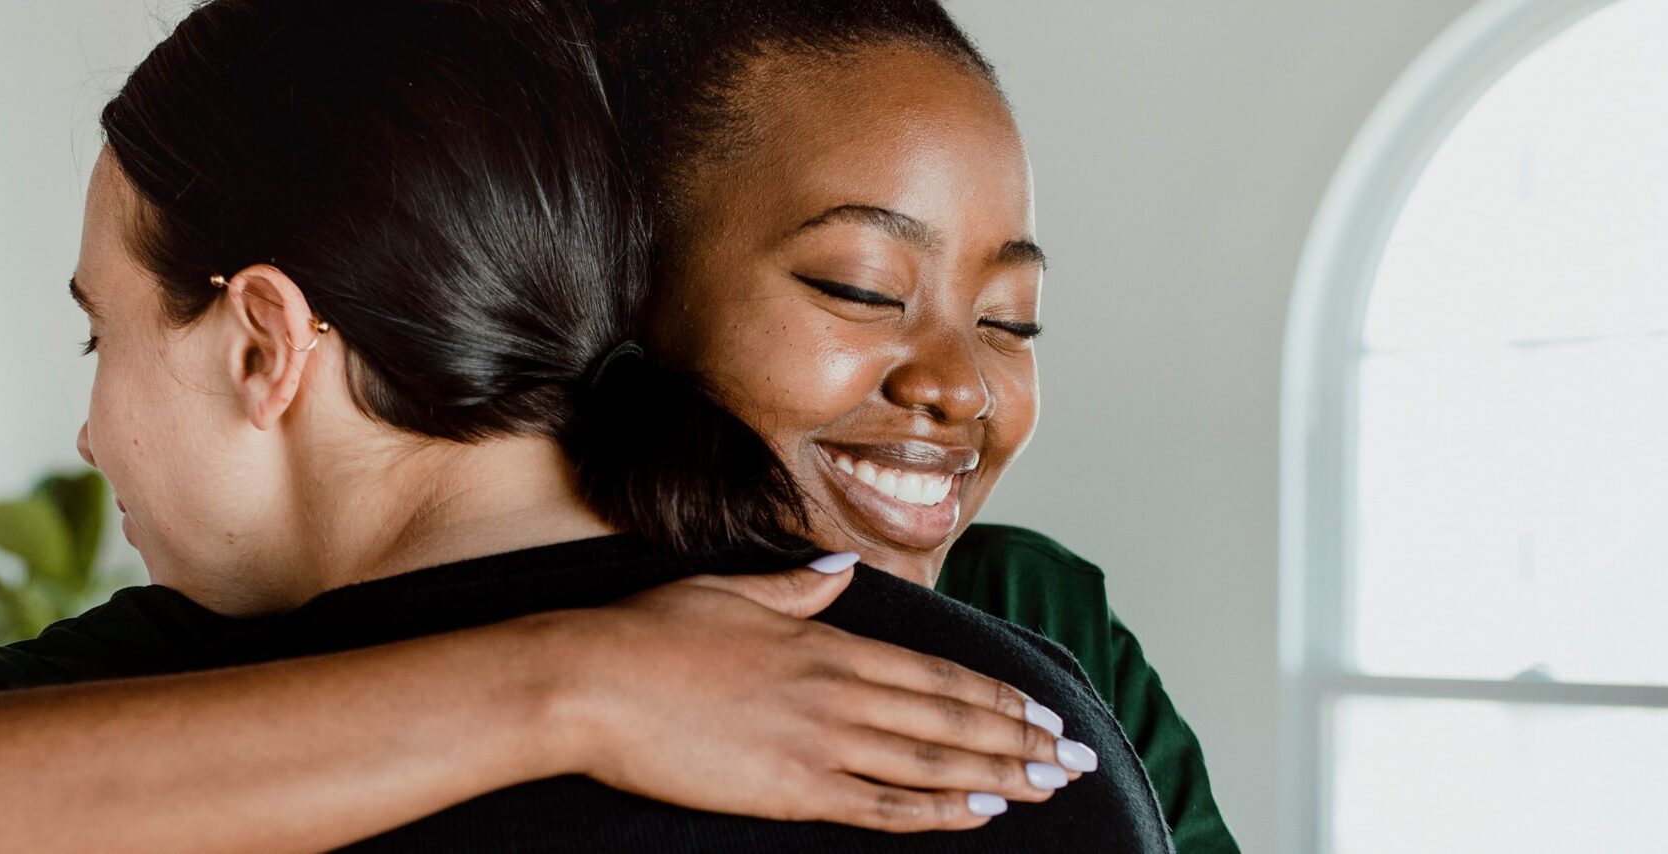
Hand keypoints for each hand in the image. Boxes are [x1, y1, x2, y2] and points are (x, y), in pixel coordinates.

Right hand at [531, 555, 1094, 831]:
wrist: (590, 683)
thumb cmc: (650, 634)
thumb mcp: (729, 592)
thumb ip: (795, 589)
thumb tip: (841, 573)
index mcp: (827, 644)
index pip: (938, 676)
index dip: (999, 697)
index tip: (1043, 711)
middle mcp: (837, 693)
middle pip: (952, 722)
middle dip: (1022, 741)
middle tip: (1076, 759)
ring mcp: (818, 745)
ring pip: (932, 766)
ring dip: (999, 776)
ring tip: (1047, 786)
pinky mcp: (791, 788)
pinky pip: (882, 806)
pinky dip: (937, 810)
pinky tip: (979, 812)